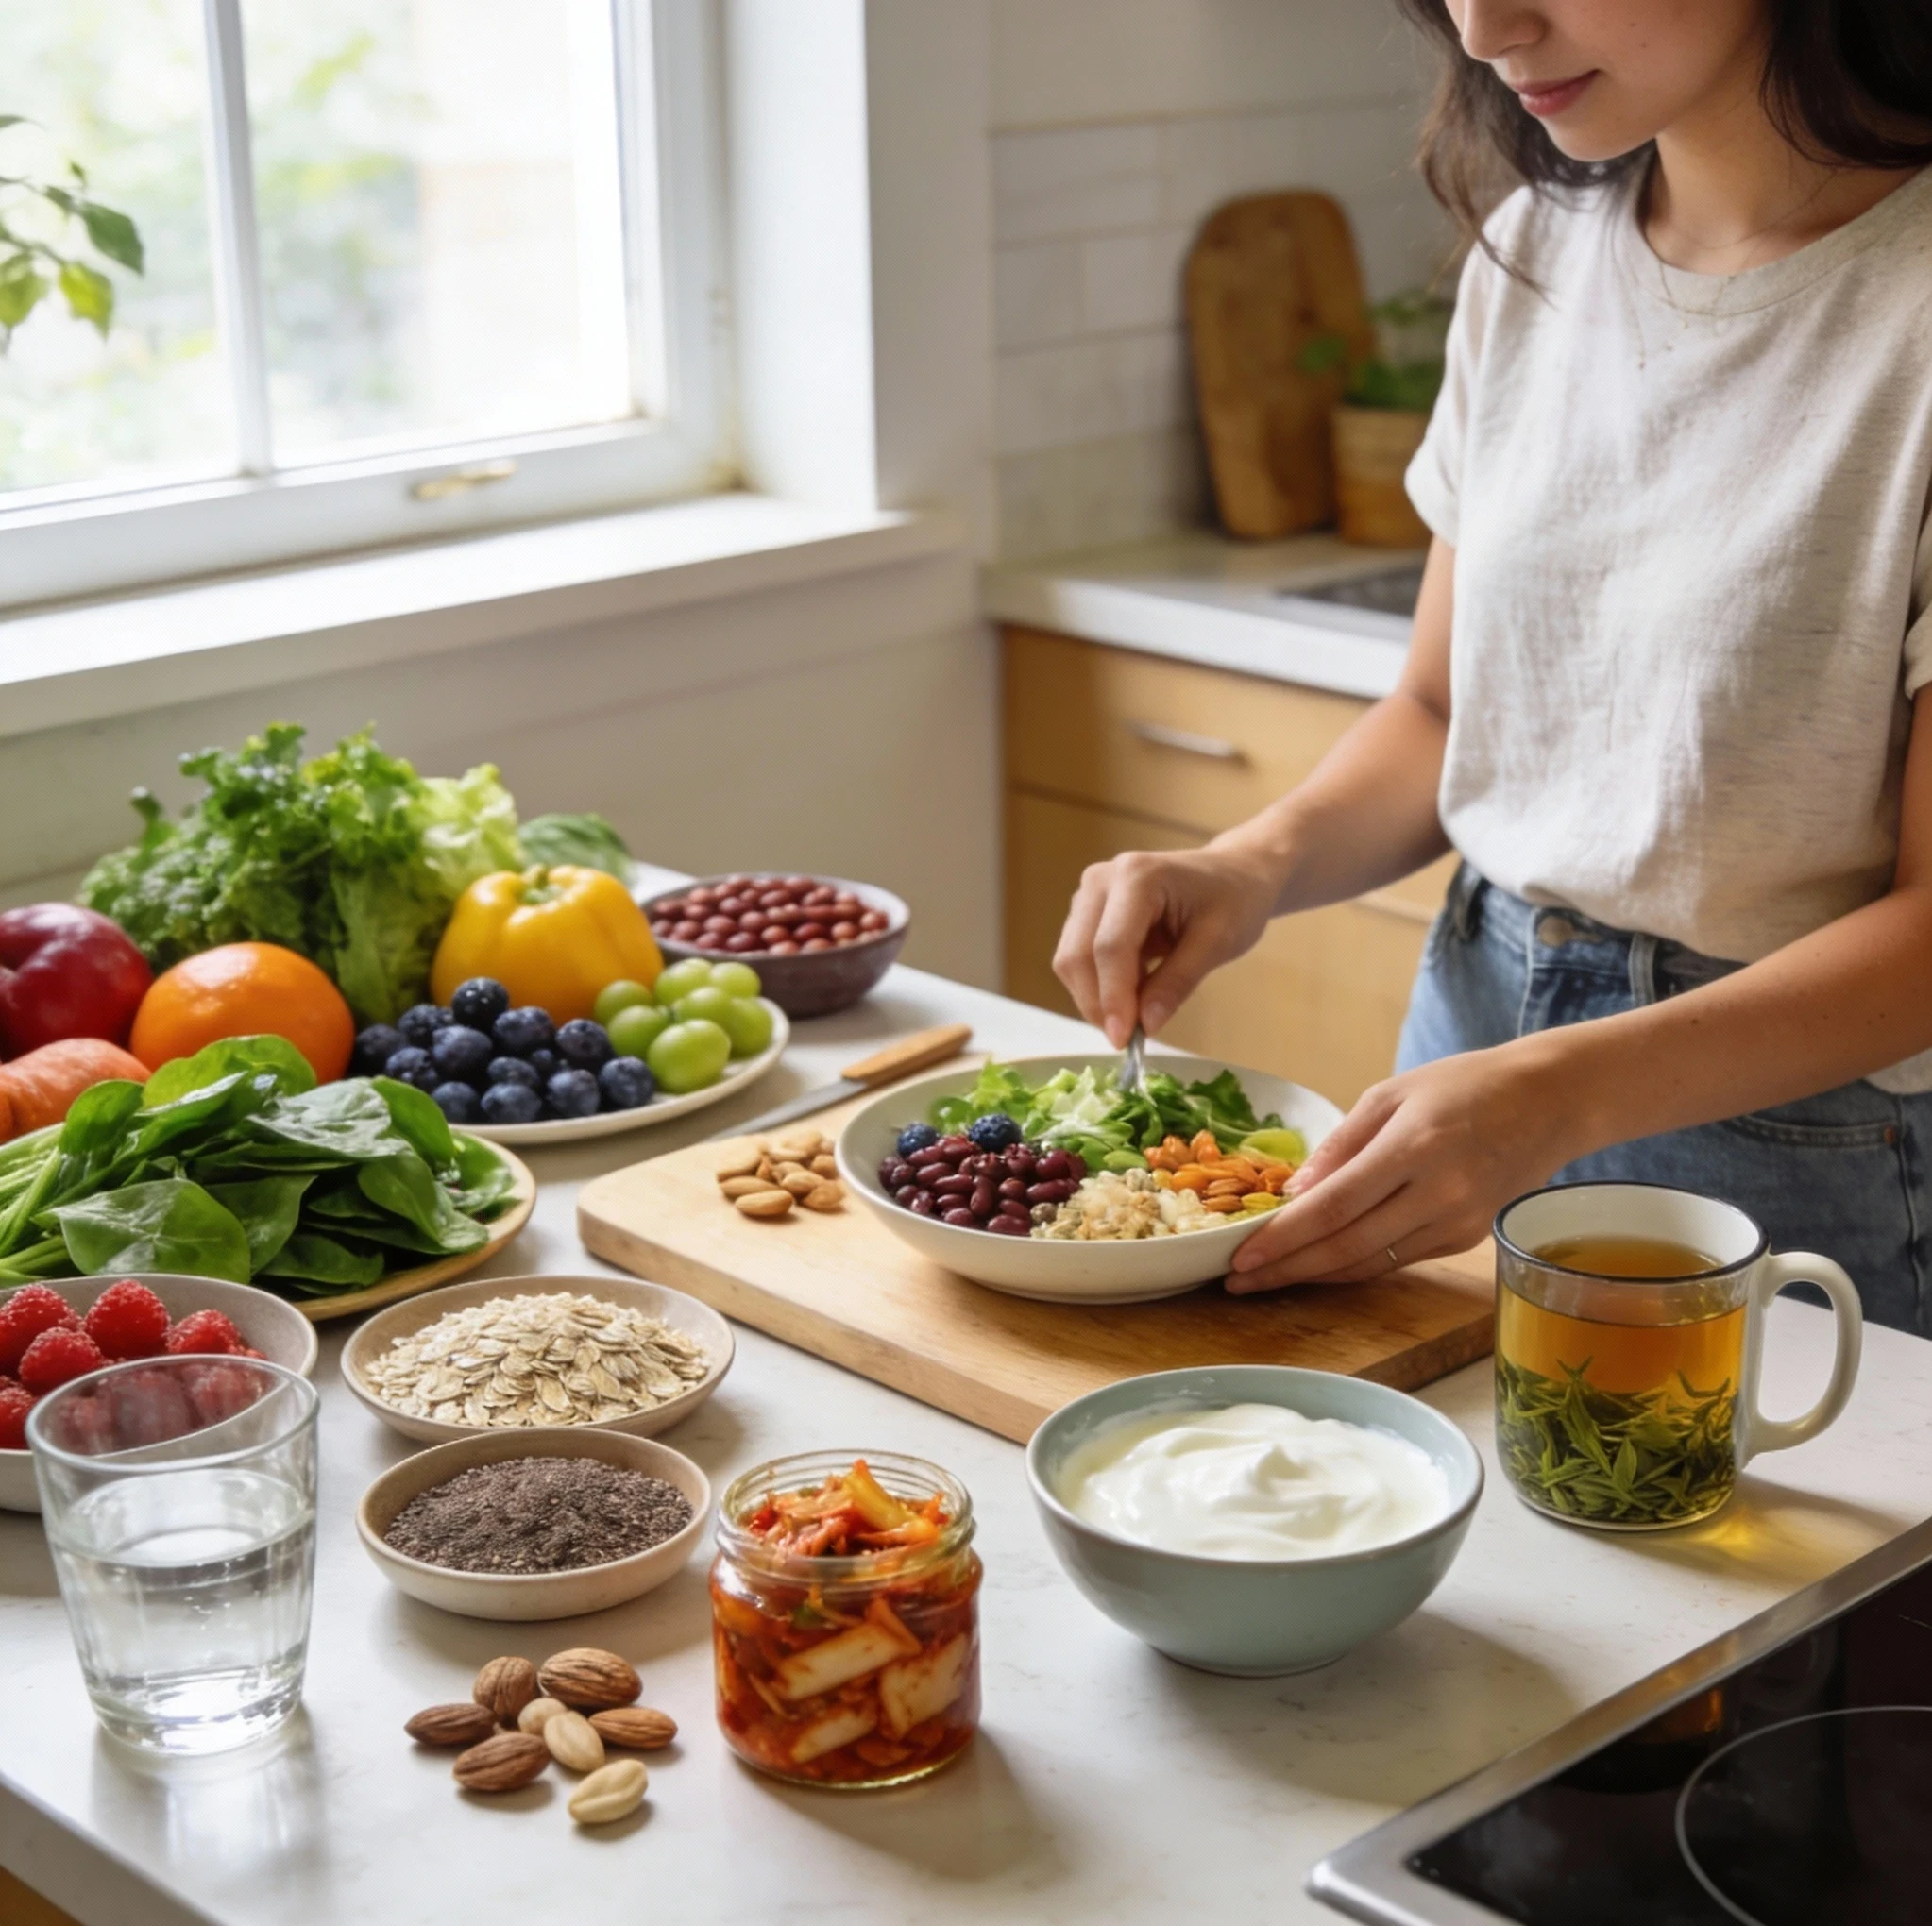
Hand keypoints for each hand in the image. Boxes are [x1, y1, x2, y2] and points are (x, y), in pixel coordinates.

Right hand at [1053, 844, 1280, 1045]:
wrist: (1233, 873)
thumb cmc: (1233, 901)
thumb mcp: (1217, 943)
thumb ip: (1178, 982)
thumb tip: (1146, 1025)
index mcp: (1136, 876)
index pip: (1110, 946)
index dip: (1113, 997)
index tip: (1124, 1040)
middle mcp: (1101, 880)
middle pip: (1078, 954)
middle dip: (1098, 1003)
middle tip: (1128, 1039)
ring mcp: (1089, 894)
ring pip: (1071, 960)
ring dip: (1095, 997)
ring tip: (1135, 1016)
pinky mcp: (1087, 912)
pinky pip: (1079, 959)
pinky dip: (1100, 986)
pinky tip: (1132, 996)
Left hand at [1225, 1041, 1579, 1291]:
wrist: (1550, 1102)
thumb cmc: (1464, 1086)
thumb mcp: (1391, 1094)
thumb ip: (1340, 1146)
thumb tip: (1293, 1195)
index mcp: (1414, 1148)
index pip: (1334, 1206)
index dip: (1283, 1238)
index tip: (1239, 1257)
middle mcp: (1438, 1195)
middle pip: (1346, 1247)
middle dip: (1286, 1269)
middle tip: (1237, 1282)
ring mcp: (1455, 1224)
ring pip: (1369, 1263)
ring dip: (1313, 1276)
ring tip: (1265, 1280)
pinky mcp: (1465, 1240)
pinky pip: (1395, 1261)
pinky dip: (1350, 1267)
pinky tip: (1315, 1268)